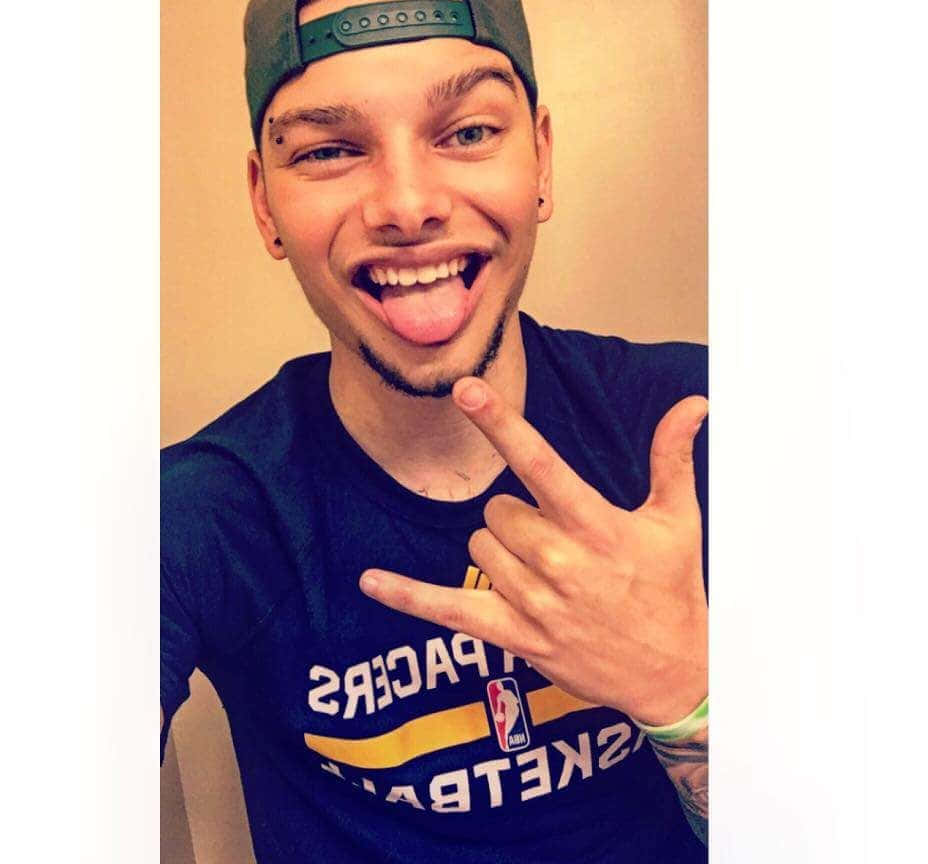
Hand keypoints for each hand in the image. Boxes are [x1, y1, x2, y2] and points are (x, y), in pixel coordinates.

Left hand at [359, 377, 708, 726]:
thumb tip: (692, 403)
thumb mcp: (678, 521)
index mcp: (596, 525)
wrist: (675, 673)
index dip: (500, 424)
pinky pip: (449, 611)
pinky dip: (408, 597)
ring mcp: (535, 602)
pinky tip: (371, 581)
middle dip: (517, 515)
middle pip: (497, 510)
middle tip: (557, 539)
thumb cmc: (672, 590)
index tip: (465, 389)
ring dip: (501, 550)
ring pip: (479, 547)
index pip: (538, 462)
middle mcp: (560, 561)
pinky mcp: (517, 637)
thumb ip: (671, 457)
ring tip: (546, 571)